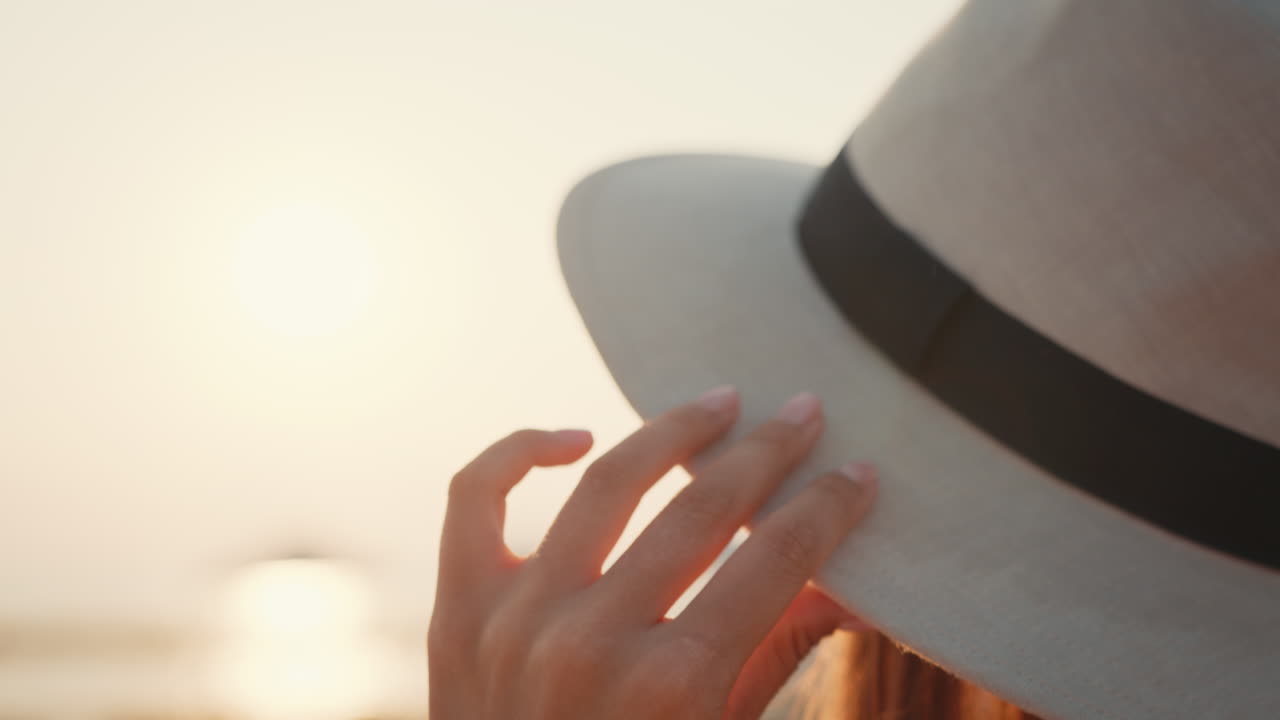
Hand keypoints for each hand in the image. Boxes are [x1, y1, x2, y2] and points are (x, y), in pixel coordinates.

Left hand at [428, 387, 877, 719]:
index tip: (856, 472)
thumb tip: (858, 588)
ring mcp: (516, 619)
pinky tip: (577, 440)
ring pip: (606, 482)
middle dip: (768, 454)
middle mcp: (591, 642)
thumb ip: (780, 653)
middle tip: (804, 412)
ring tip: (718, 402)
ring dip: (671, 432)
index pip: (772, 563)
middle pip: (701, 512)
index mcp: (672, 688)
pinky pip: (476, 495)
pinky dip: (522, 450)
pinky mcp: (460, 611)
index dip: (826, 509)